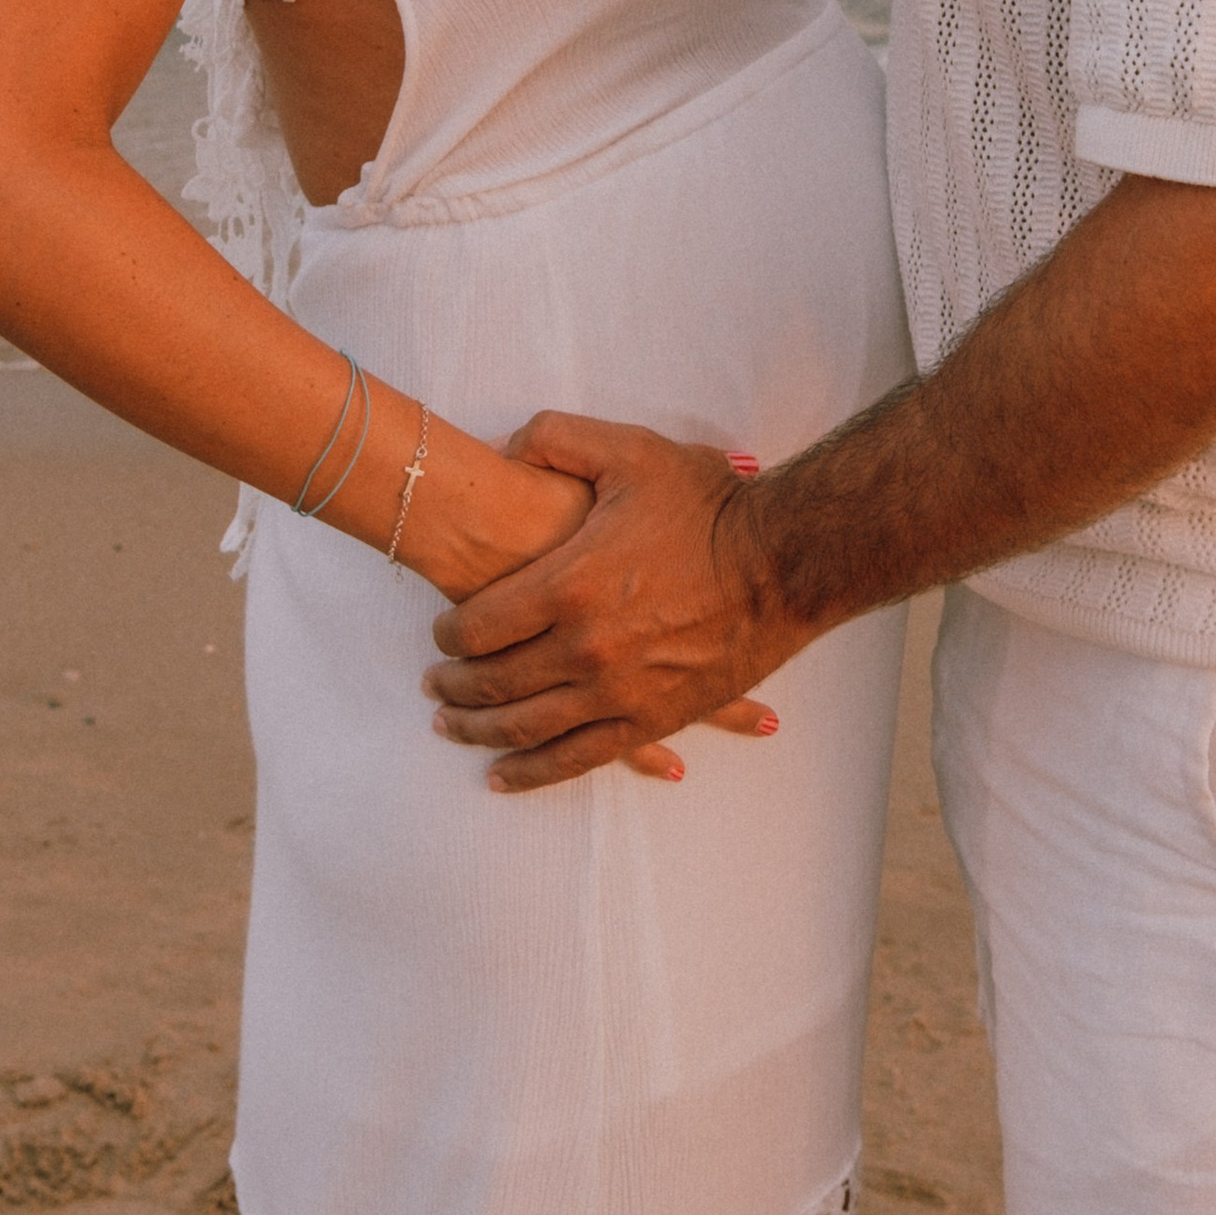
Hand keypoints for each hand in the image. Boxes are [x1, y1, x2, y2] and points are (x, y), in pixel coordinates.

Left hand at [424, 410, 806, 793]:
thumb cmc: (707, 506)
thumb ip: (555, 439)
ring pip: (527, 727)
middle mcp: (585, 648)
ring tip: (450, 728)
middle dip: (453, 687)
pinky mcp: (652, 720)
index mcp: (569, 584)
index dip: (447, 634)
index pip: (478, 625)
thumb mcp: (629, 451)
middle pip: (494, 683)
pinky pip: (579, 758)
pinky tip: (505, 776)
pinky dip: (535, 772)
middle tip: (432, 687)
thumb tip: (503, 449)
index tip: (439, 633)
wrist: (783, 564)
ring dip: (480, 732)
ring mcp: (619, 692)